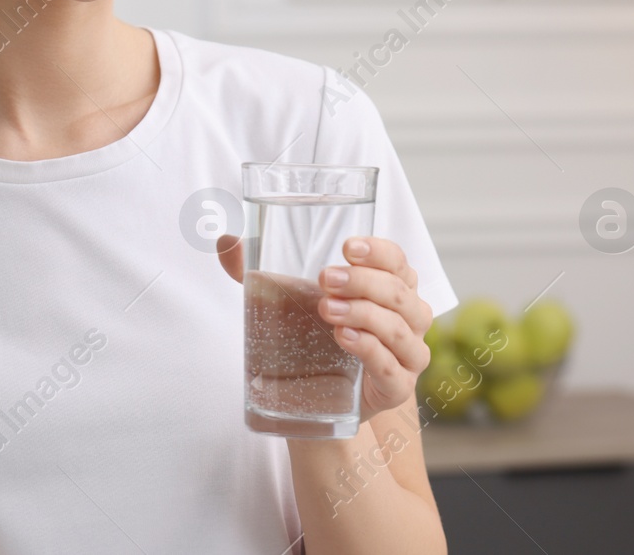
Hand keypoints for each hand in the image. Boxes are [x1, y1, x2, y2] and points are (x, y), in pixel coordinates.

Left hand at [216, 234, 432, 421]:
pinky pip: (393, 367)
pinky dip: (370, 349)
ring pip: (398, 327)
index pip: (397, 261)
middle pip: (398, 292)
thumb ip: (256, 270)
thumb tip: (225, 240)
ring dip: (364, 313)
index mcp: (392, 286)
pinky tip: (345, 338)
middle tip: (325, 279)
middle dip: (362, 282)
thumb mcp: (286, 299)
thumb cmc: (312, 335)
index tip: (347, 247)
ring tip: (327, 309)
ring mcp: (408, 354)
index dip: (378, 251)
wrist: (320, 394)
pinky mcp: (398, 387)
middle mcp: (408, 317)